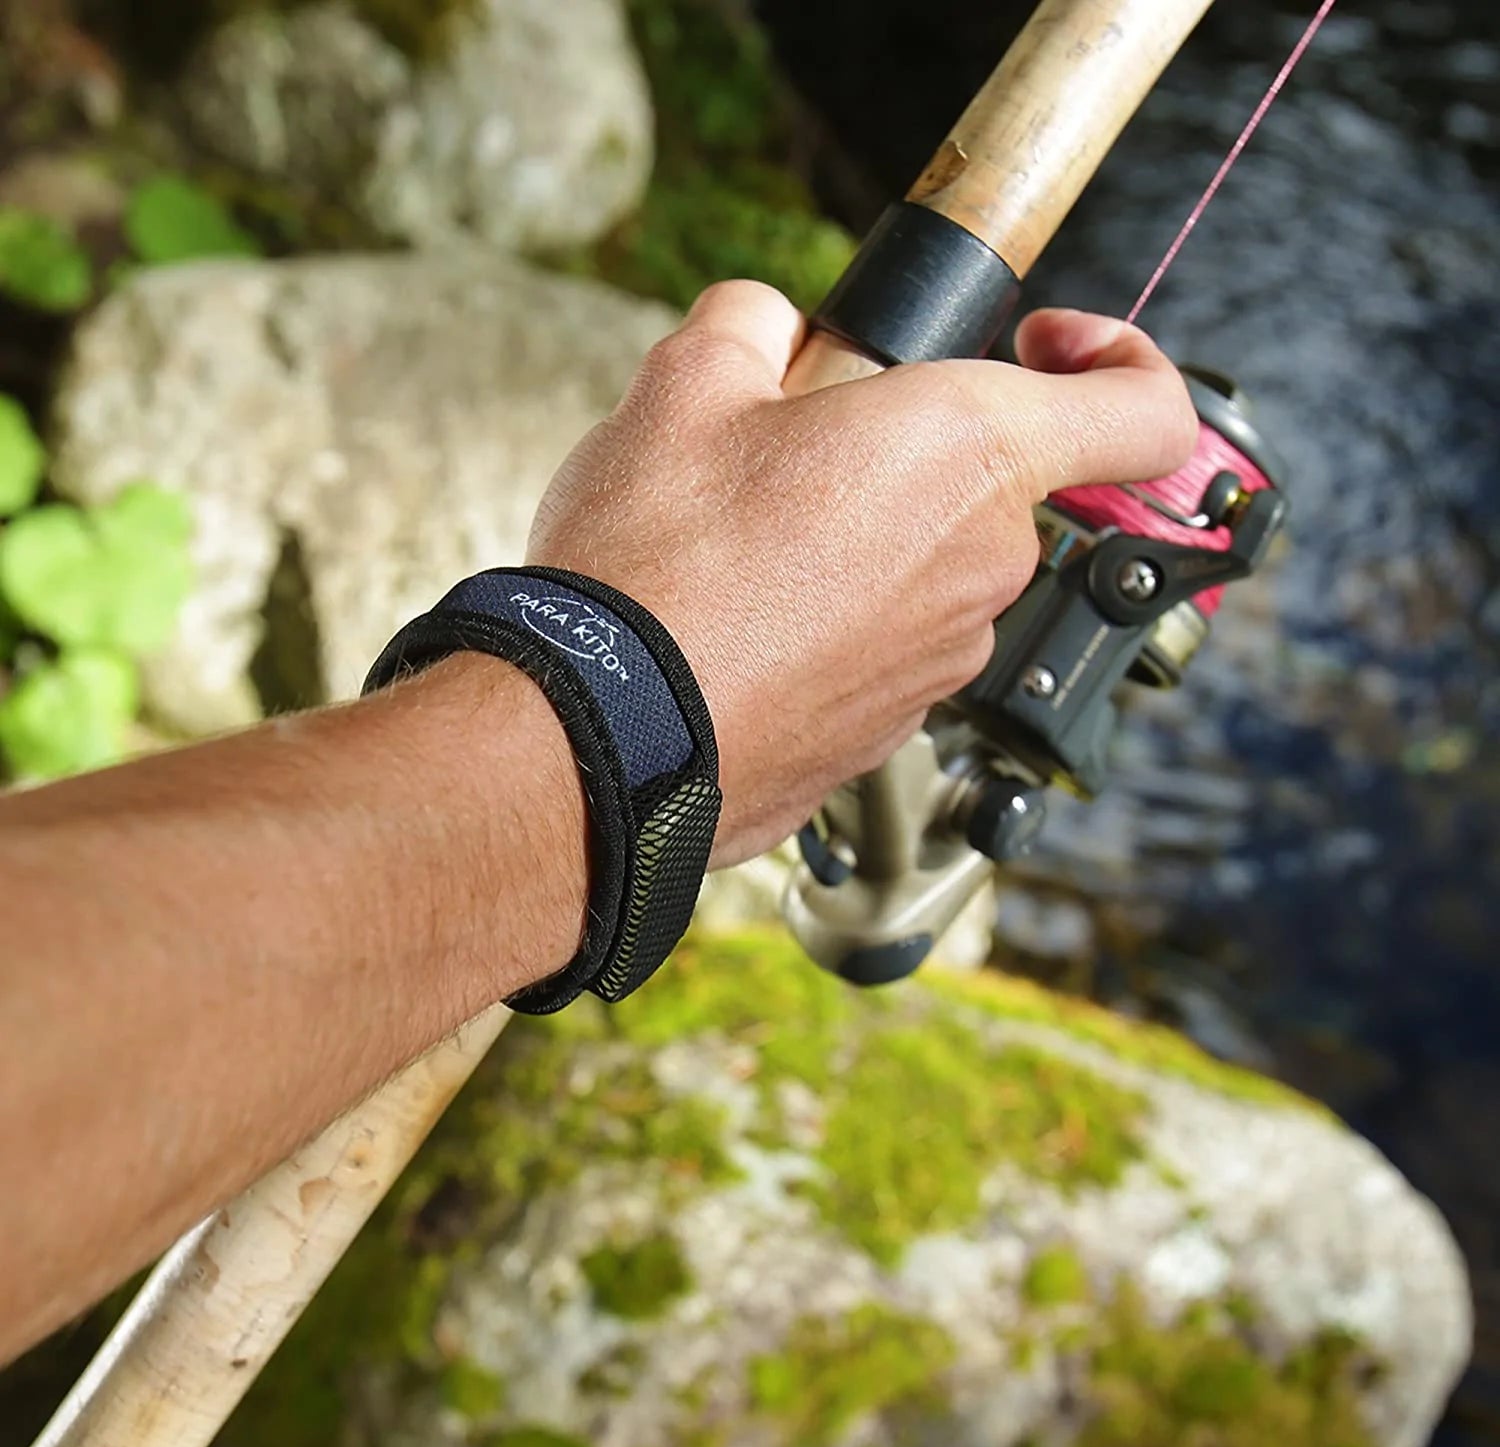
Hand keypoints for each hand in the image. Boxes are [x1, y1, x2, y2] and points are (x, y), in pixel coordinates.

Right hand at [527, 281, 1196, 866]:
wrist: (600, 734)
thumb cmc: (654, 564)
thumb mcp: (684, 383)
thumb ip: (752, 322)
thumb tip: (767, 327)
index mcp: (968, 451)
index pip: (1146, 411)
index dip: (1120, 358)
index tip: (1045, 342)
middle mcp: (982, 565)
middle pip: (990, 483)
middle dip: (907, 450)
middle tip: (793, 449)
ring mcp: (942, 662)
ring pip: (930, 567)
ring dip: (863, 539)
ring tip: (746, 546)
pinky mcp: (889, 732)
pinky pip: (885, 646)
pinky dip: (835, 621)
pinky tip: (742, 621)